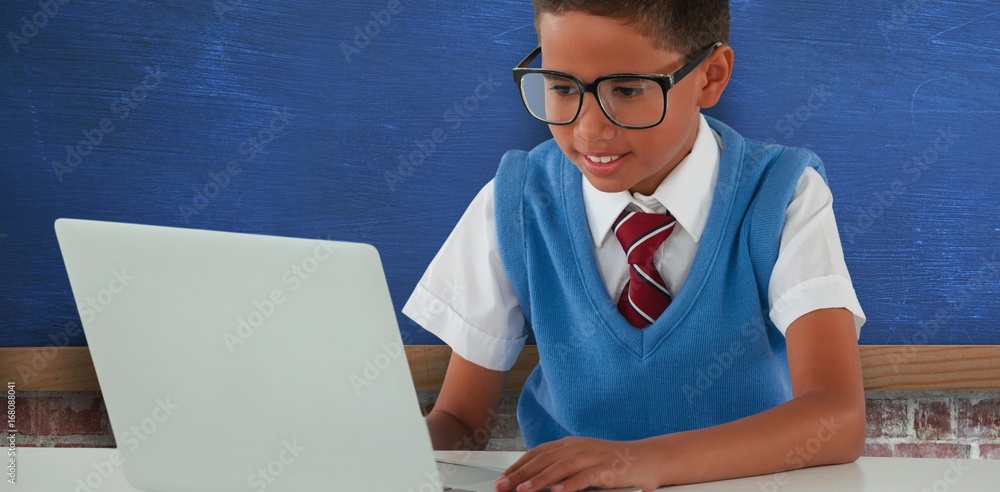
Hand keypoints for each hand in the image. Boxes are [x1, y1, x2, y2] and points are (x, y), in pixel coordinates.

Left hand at [493, 436, 661, 491]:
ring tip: (523, 490)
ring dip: (540, 480)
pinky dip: (570, 485)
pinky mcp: (607, 469)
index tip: (503, 479)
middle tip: (503, 486)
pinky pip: (585, 477)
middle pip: (544, 460)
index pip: (537, 454)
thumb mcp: (584, 462)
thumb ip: (562, 468)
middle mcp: (578, 448)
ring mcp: (592, 457)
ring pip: (561, 468)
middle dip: (521, 474)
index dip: (518, 466)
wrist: (648, 458)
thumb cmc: (615, 463)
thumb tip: (538, 480)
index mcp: (570, 445)